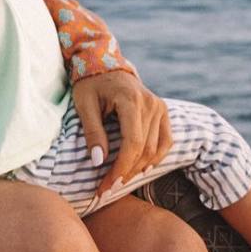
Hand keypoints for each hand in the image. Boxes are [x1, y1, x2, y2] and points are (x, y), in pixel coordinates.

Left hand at [72, 71, 172, 197]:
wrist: (104, 63)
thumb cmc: (90, 84)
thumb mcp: (84, 105)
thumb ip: (93, 132)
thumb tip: (98, 162)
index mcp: (132, 100)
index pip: (133, 143)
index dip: (121, 168)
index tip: (106, 186)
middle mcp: (151, 104)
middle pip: (144, 149)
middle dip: (126, 173)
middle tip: (107, 188)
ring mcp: (160, 107)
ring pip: (156, 149)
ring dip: (139, 168)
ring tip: (120, 181)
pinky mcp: (163, 111)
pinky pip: (166, 141)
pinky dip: (156, 158)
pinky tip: (141, 169)